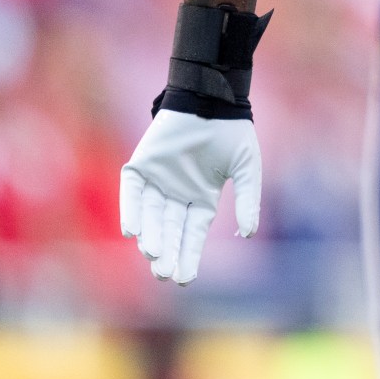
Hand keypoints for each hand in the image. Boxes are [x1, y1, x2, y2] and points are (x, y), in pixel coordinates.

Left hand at [119, 109, 261, 283]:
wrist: (212, 99)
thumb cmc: (232, 132)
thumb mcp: (247, 167)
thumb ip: (248, 199)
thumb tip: (248, 233)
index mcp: (201, 198)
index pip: (193, 234)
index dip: (189, 255)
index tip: (185, 279)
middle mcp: (177, 194)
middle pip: (170, 231)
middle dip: (168, 252)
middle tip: (164, 274)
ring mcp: (157, 182)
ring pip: (151, 216)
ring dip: (151, 235)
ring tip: (154, 254)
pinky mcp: (141, 167)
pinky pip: (133, 193)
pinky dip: (131, 211)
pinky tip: (132, 230)